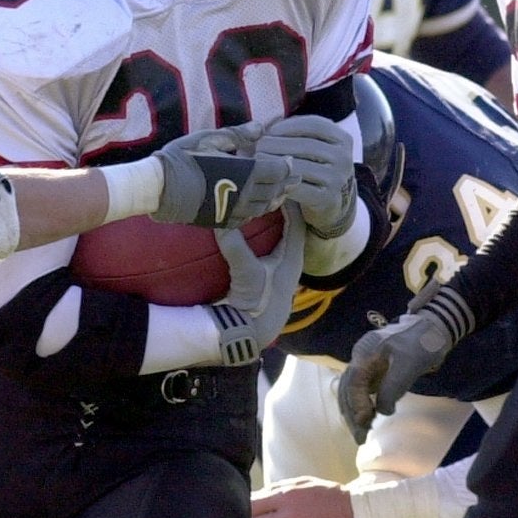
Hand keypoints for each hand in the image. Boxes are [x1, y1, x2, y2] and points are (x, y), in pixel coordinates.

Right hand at [151, 123, 288, 226]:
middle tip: (294, 176)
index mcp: (246, 171)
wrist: (160, 189)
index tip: (290, 159)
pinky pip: (250, 217)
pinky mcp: (224, 221)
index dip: (287, 165)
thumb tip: (261, 127)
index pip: (279, 170)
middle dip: (286, 182)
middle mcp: (246, 193)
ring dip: (275, 197)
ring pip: (266, 206)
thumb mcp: (208, 139)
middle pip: (276, 189)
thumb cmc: (182, 158)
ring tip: (281, 190)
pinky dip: (259, 209)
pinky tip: (258, 204)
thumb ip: (238, 134)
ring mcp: (236, 210)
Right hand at [209, 203, 306, 364]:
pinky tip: (243, 229)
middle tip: (265, 187)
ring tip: (255, 202)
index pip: (297, 220)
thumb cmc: (256, 304)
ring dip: (270, 222)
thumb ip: (235, 245)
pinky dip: (258, 237)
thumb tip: (220, 219)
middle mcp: (289, 261)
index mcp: (293, 257)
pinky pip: (266, 248)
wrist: (249, 335)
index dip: (290, 200)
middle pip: (289, 226)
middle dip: (280, 207)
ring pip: (278, 237)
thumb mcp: (246, 273)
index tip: (279, 181)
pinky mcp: (265, 277)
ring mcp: (277, 270)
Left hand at [256, 115, 356, 238]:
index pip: (315, 124)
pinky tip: (268, 179)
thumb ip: (297, 134)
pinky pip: (298, 187)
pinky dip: (281, 182)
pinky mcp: (328, 199)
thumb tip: (263, 125)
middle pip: (306, 145)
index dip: (289, 126)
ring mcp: (338, 179)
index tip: (269, 131)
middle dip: (278, 144)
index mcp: (343, 139)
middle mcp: (344, 158)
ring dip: (275, 162)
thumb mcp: (315, 147)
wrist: (332, 203)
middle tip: (258, 146)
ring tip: (258, 161)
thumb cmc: (316, 168)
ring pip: (300, 166)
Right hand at [334, 285, 471, 441]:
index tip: (366, 421)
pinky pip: (360, 391)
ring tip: (361, 434)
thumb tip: (381, 411)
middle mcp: (359, 358)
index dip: (356, 403)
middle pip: (346, 389)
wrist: (432, 328)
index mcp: (364, 352)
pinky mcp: (373, 372)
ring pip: (350, 392)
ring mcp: (365, 364)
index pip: (352, 382)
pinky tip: (366, 421)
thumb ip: (393, 387)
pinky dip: (361, 407)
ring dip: (354, 414)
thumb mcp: (410, 365)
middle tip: (360, 438)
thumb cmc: (422, 343)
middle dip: (351, 414)